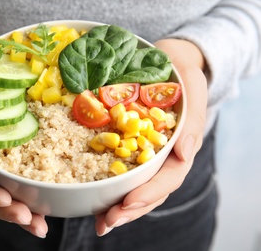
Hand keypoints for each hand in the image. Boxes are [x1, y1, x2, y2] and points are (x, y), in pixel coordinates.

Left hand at [95, 39, 207, 235]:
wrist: (165, 61)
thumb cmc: (182, 75)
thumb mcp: (193, 90)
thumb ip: (193, 122)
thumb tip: (185, 155)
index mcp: (178, 147)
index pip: (168, 178)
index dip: (150, 192)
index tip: (129, 203)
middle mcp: (159, 155)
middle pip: (149, 190)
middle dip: (129, 209)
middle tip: (108, 222)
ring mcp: (141, 153)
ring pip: (132, 186)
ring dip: (116, 206)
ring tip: (99, 221)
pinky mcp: (123, 144)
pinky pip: (115, 167)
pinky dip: (104, 185)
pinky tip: (90, 198)